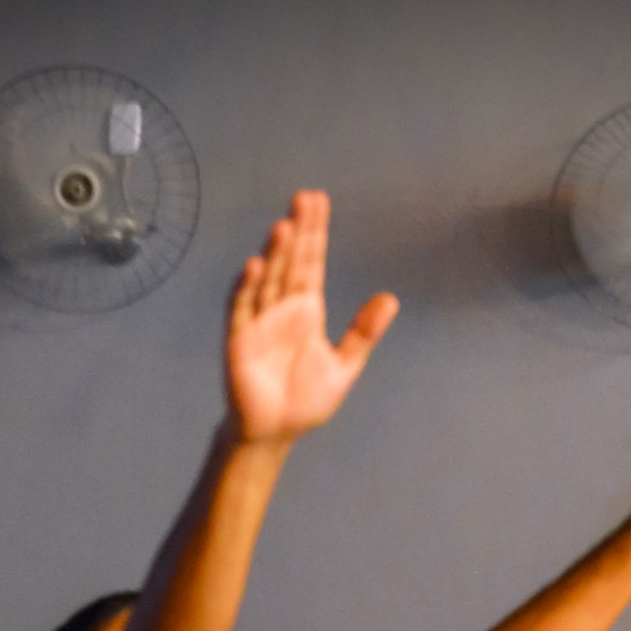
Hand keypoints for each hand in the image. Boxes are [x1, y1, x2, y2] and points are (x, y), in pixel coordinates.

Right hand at [225, 191, 397, 443]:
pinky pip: (242, 309)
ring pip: (268, 280)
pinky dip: (247, 287)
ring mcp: (259, 322)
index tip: (318, 202)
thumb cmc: (305, 400)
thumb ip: (363, 332)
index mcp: (306, 311)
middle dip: (297, 231)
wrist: (274, 433)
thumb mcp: (343, 365)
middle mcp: (281, 309)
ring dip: (275, 254)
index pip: (311, 263)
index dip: (314, 233)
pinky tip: (256, 265)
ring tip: (285, 226)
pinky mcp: (240, 341)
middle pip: (290, 263)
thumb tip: (390, 299)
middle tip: (305, 197)